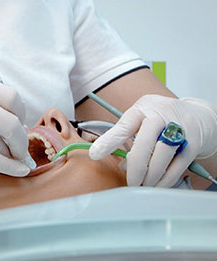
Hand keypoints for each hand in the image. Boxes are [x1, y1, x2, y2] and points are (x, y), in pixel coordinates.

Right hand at [0, 78, 31, 176]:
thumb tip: (17, 121)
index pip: (12, 96)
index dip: (21, 112)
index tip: (21, 122)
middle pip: (13, 121)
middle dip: (21, 138)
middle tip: (20, 146)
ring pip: (4, 143)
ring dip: (11, 154)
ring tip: (13, 158)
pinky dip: (11, 167)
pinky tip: (19, 169)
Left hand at [88, 95, 216, 186]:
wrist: (199, 115)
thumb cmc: (162, 117)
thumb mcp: (143, 116)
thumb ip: (130, 136)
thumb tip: (123, 166)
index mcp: (142, 108)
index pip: (123, 126)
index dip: (108, 141)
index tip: (95, 154)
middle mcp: (160, 116)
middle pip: (144, 145)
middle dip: (135, 168)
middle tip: (130, 182)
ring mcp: (178, 130)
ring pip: (161, 157)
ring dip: (150, 177)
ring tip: (143, 185)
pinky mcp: (192, 145)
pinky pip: (176, 167)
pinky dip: (165, 180)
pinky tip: (157, 185)